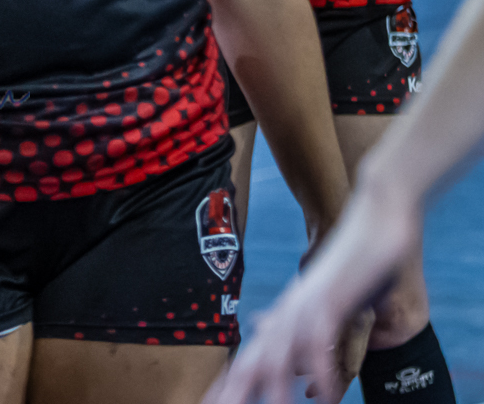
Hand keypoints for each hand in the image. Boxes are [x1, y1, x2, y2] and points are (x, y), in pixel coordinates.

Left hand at [201, 188, 416, 403]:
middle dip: (234, 391)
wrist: (373, 215)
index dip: (228, 385)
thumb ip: (299, 324)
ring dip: (274, 388)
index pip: (248, 357)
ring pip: (281, 353)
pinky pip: (322, 340)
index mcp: (284, 316)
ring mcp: (308, 305)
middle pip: (252, 360)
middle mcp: (288, 312)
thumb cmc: (351, 261)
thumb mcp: (323, 300)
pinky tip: (324, 398)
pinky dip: (324, 371)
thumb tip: (276, 342)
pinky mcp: (332, 299)